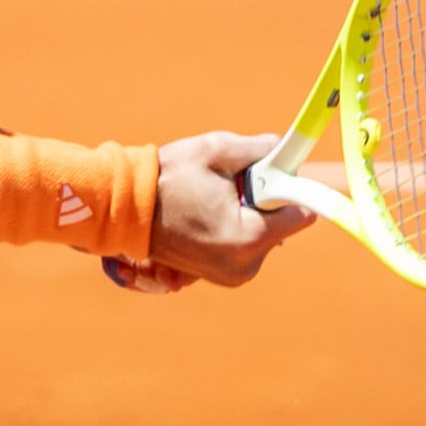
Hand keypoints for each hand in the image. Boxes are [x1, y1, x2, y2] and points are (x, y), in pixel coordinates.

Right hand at [144, 131, 316, 288]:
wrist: (125, 210)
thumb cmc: (168, 178)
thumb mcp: (216, 150)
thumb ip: (260, 149)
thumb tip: (284, 151)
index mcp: (248, 237)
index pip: (300, 213)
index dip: (288, 186)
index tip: (270, 173)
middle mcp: (245, 265)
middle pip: (281, 223)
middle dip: (263, 199)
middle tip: (228, 185)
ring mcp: (233, 276)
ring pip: (264, 234)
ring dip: (249, 213)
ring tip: (211, 200)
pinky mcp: (223, 277)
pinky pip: (246, 246)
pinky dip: (235, 227)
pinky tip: (207, 215)